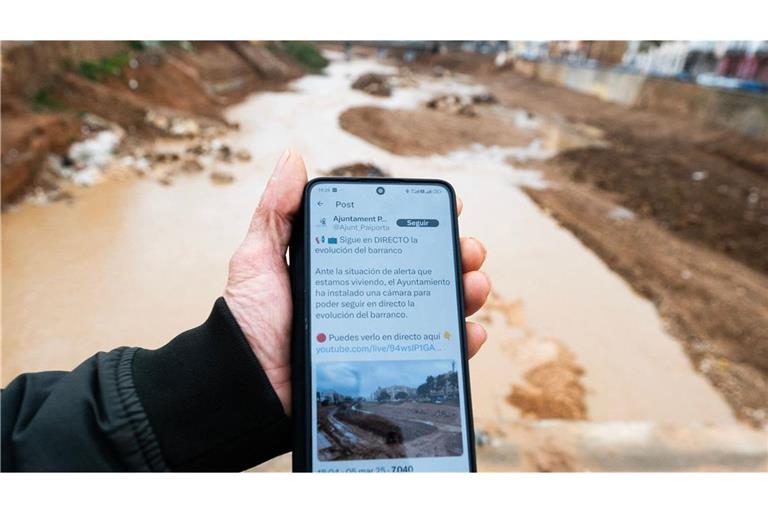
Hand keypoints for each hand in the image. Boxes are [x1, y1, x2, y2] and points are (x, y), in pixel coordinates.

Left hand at [224, 150, 491, 413]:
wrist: (248, 386)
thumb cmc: (250, 320)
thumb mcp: (259, 257)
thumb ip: (276, 211)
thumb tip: (291, 156)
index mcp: (346, 264)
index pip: (394, 237)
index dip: (426, 220)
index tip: (451, 206)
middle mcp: (370, 292)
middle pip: (425, 268)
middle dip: (456, 253)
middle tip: (468, 249)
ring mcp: (383, 328)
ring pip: (438, 305)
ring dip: (467, 290)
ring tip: (475, 284)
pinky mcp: (390, 362)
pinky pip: (434, 349)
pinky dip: (460, 339)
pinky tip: (469, 329)